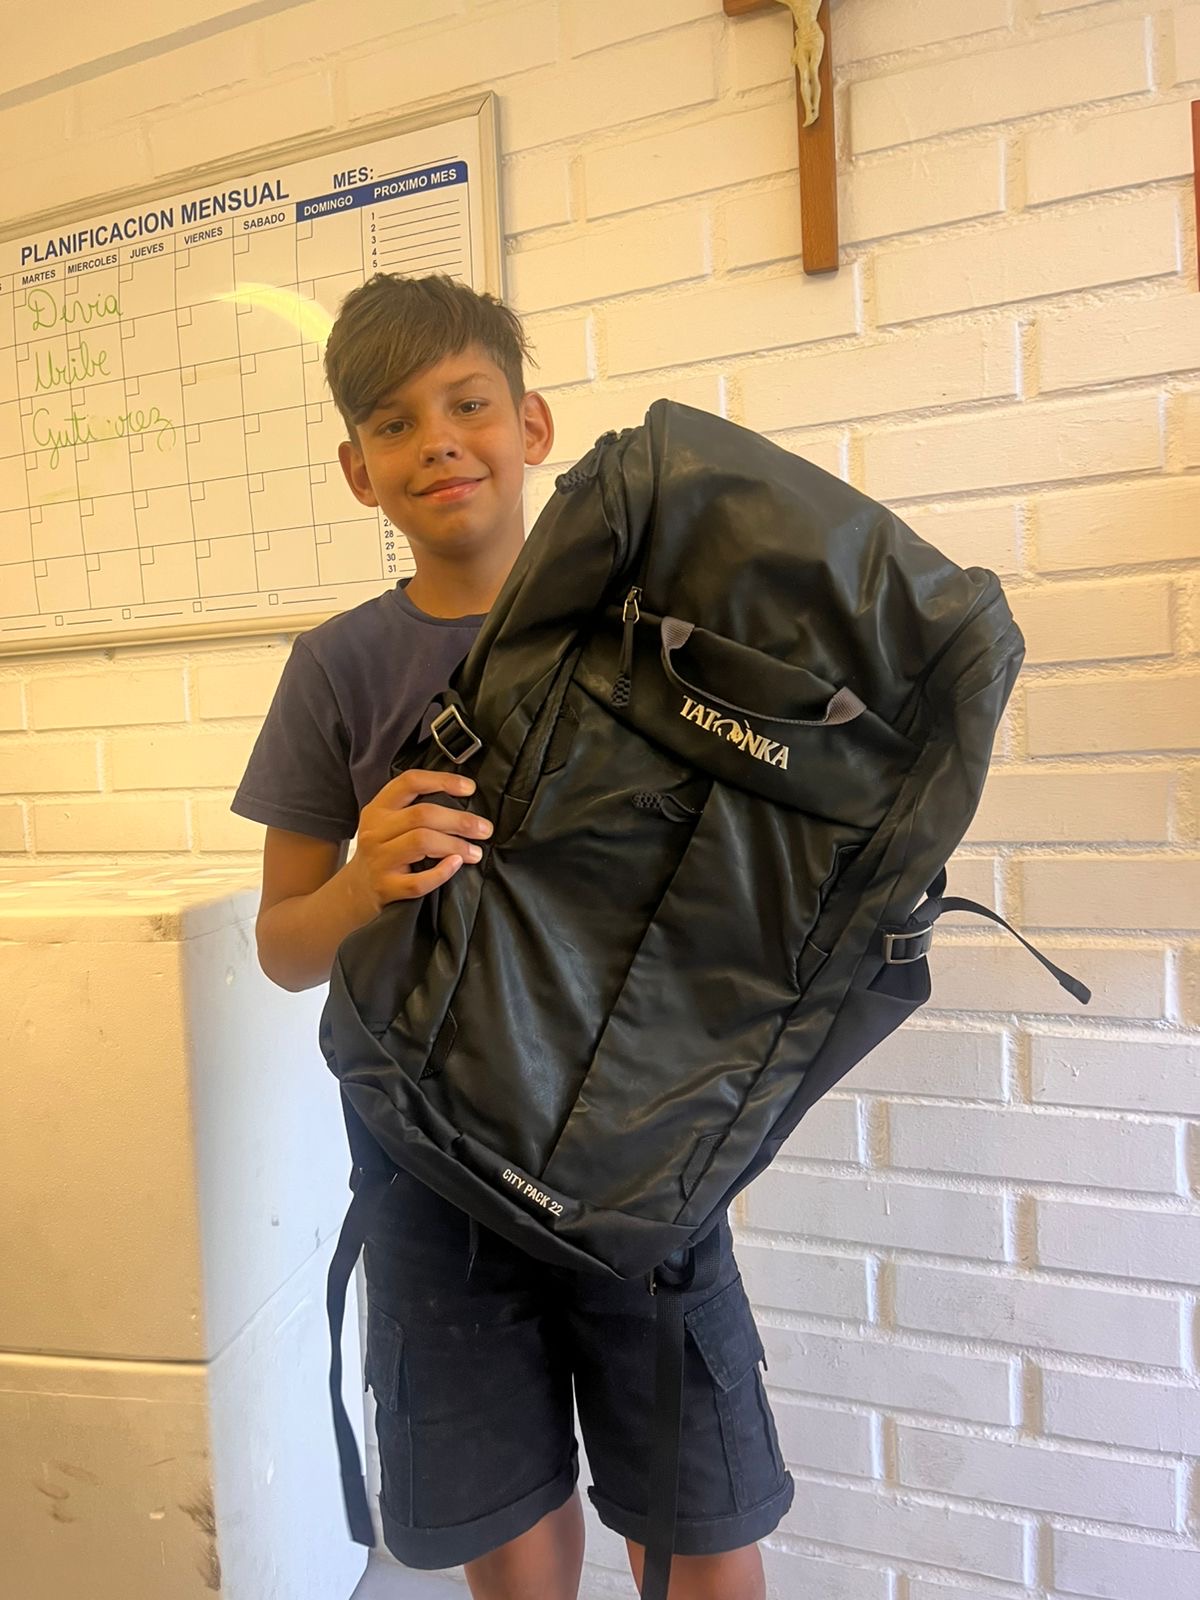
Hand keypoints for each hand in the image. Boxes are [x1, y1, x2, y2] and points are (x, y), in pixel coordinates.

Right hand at [345, 769, 490, 913]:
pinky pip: (418, 880)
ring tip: (475, 851)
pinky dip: (442, 872)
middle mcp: (375, 831)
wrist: (355, 890)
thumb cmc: (383, 851)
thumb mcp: (387, 823)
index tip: (470, 789)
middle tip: (484, 828)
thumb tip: (464, 802)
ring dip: (455, 845)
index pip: (410, 782)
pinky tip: (457, 865)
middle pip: (422, 814)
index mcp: (378, 809)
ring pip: (421, 842)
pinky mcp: (386, 887)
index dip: (442, 781)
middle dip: (459, 820)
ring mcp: (379, 859)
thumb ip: (414, 809)